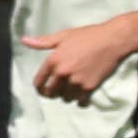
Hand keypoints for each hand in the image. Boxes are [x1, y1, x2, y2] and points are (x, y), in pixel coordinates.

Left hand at [21, 18, 135, 103]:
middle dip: (53, 93)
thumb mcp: (64, 36)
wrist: (113, 40)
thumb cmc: (88, 36)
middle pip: (51, 93)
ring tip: (71, 90)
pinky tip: (82, 96)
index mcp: (53, 60)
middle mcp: (63, 73)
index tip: (42, 89)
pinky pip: (80, 102)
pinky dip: (81, 101)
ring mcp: (77, 81)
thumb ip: (43, 42)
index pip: (39, 82)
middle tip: (57, 91)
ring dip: (67, 96)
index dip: (39, 87)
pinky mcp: (90, 87)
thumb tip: (24, 40)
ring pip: (66, 99)